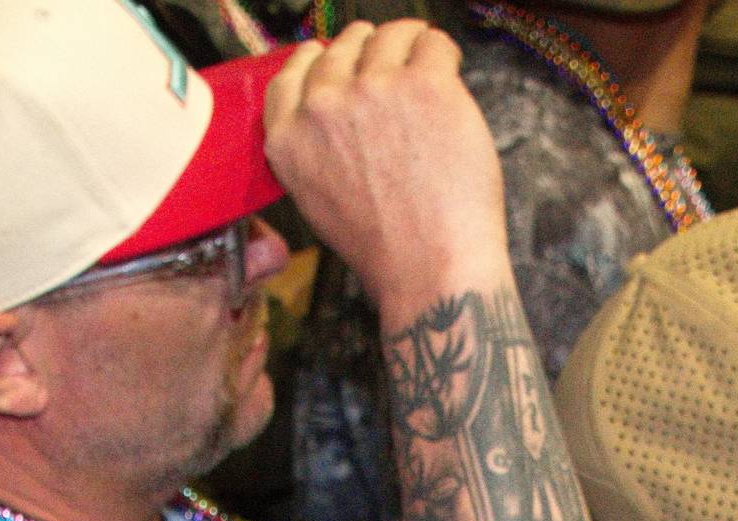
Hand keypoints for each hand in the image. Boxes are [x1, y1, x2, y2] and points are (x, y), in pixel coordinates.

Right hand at [264, 20, 509, 316]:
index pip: (291, 73)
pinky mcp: (423, 84)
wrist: (429, 267)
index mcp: (289, 138)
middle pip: (343, 47)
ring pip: (390, 36)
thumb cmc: (385, 248)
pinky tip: (448, 76)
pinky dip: (443, 53)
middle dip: (370, 51)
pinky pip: (433, 44)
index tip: (342, 61)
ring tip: (426, 67)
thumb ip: (315, 148)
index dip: (319, 60)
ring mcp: (372, 89)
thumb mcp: (317, 201)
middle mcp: (323, 107)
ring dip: (409, 45)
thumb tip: (338, 113)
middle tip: (395, 65)